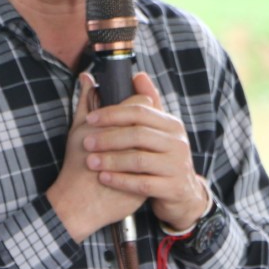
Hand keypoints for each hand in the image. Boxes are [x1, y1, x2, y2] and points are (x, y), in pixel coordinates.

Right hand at [47, 73, 146, 241]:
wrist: (76, 204)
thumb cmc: (75, 165)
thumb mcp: (78, 131)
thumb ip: (85, 102)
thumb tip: (87, 78)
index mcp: (111, 127)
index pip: (138, 105)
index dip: (139, 104)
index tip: (137, 108)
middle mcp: (126, 145)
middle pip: (150, 123)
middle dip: (148, 123)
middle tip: (144, 124)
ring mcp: (136, 166)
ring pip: (156, 145)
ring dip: (153, 143)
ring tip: (147, 144)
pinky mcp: (142, 184)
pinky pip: (155, 167)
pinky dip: (153, 163)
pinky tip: (148, 162)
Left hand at [83, 72, 209, 232]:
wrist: (182, 194)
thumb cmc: (162, 158)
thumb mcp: (157, 131)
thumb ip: (147, 104)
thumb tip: (138, 74)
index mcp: (171, 125)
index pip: (140, 111)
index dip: (112, 113)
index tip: (90, 119)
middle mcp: (178, 143)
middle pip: (138, 134)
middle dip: (108, 137)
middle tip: (86, 143)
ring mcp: (177, 166)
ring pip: (139, 159)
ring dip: (111, 160)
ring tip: (91, 162)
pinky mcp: (173, 188)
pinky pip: (143, 183)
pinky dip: (121, 180)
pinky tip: (104, 178)